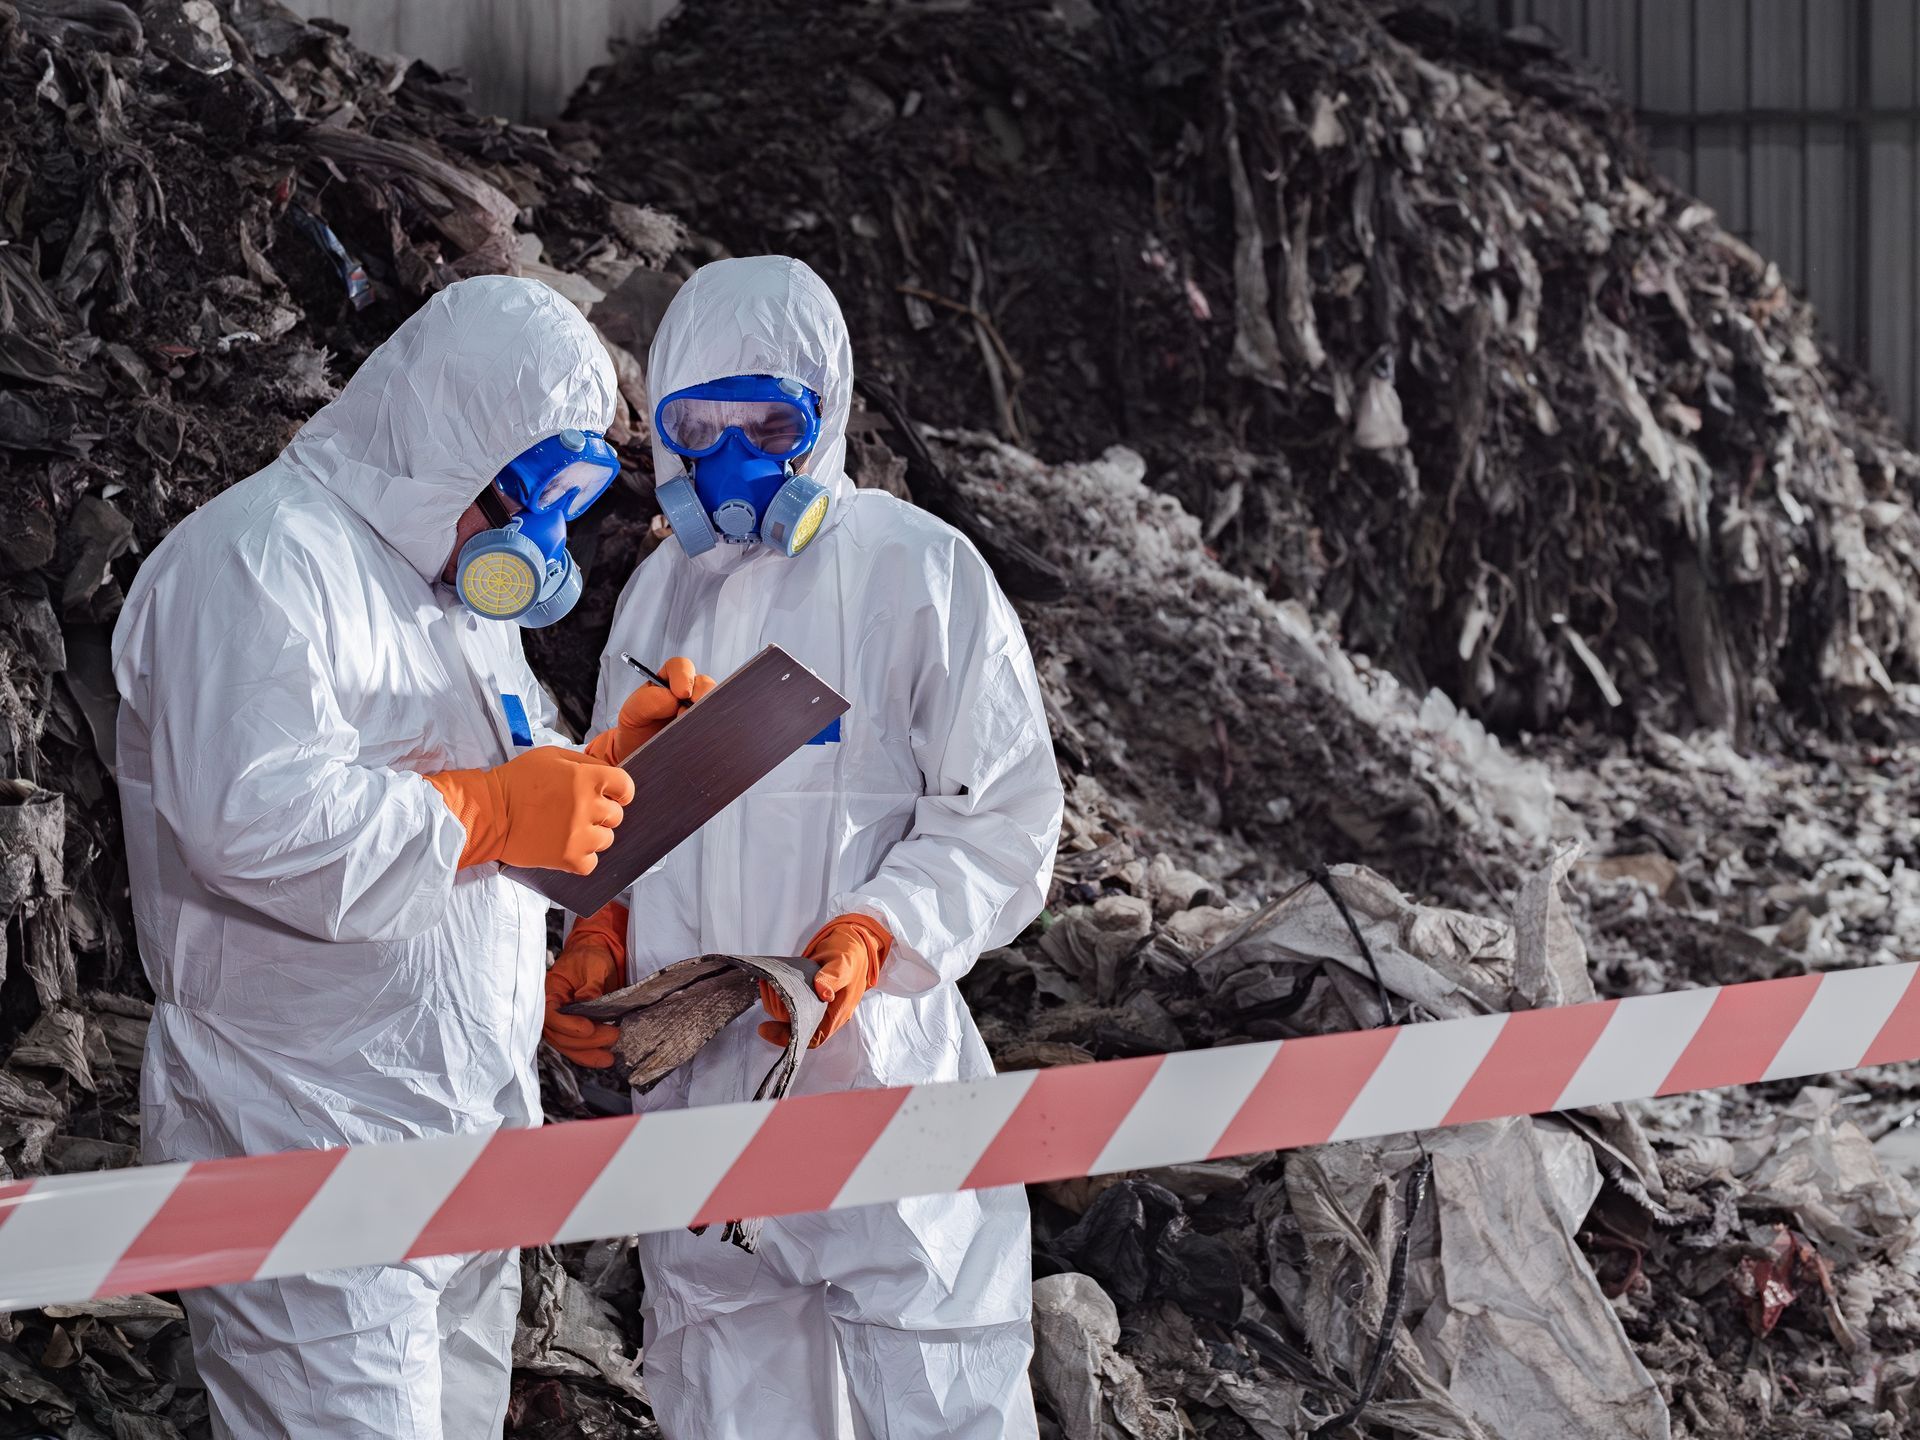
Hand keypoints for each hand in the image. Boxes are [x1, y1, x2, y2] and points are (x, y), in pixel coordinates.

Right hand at [426, 745, 634, 872]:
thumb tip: (607, 773)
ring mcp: (579, 835)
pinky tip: (567, 847)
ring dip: (593, 836)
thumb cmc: (517, 780)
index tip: (612, 795)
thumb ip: (584, 762)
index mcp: (585, 778)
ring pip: (606, 839)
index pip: (626, 786)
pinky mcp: (567, 858)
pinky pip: (591, 863)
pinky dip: (582, 858)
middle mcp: (587, 806)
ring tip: (570, 830)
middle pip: (616, 815)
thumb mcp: (551, 756)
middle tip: (579, 812)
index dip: (620, 791)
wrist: (488, 811)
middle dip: (602, 813)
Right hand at [543, 901, 627, 1068]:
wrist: (596, 955)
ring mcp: (561, 1021)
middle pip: (559, 1034)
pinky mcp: (573, 1028)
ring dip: (588, 1053)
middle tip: (613, 1035)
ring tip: (610, 1056)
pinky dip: (590, 1054)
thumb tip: (587, 1002)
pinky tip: (605, 1057)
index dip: (567, 1025)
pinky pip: (576, 1046)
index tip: (589, 1027)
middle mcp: (552, 1009)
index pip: (550, 1014)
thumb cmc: (591, 956)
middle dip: (586, 1041)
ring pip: (567, 1045)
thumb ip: (590, 985)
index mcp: (550, 991)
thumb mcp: (594, 965)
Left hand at [585, 656, 715, 763]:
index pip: (680, 666)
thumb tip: (671, 699)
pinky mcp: (708, 726)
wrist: (640, 755)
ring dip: (707, 711)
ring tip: (693, 727)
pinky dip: (713, 727)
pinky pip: (718, 721)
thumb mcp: (632, 712)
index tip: (681, 694)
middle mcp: (688, 691)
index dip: (683, 676)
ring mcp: (700, 708)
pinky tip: (702, 736)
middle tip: (688, 713)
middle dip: (701, 694)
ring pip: (715, 701)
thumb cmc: (637, 730)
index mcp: (668, 680)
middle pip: (704, 682)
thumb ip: (646, 701)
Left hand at [758, 914, 891, 1048]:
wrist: (852, 942)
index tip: (766, 1028)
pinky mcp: (807, 994)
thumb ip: (833, 977)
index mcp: (838, 1012)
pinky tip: (770, 981)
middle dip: (778, 1009)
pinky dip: (776, 994)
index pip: (813, 1037)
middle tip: (769, 987)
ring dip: (774, 1001)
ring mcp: (815, 1004)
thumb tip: (823, 992)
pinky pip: (789, 1002)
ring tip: (767, 982)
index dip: (789, 1037)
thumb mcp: (843, 963)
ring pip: (790, 1014)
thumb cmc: (851, 954)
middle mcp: (825, 1013)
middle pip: (797, 1025)